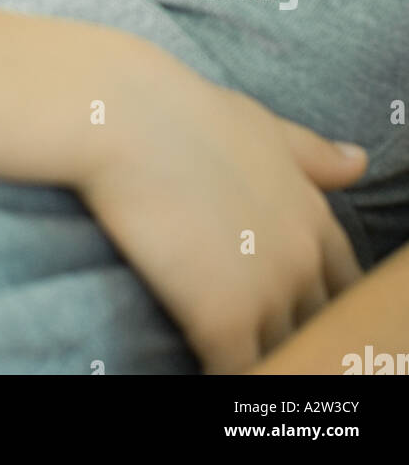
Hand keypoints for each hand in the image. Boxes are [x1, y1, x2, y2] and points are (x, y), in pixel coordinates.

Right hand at [73, 57, 366, 374]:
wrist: (126, 118)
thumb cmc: (184, 113)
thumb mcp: (262, 127)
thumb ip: (311, 155)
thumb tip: (359, 162)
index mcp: (314, 216)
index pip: (342, 286)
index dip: (314, 299)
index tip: (281, 303)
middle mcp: (302, 259)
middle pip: (312, 324)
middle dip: (285, 328)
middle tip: (241, 322)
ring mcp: (267, 292)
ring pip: (279, 353)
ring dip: (254, 353)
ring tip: (219, 344)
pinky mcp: (223, 320)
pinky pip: (237, 372)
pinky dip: (221, 372)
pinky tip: (198, 359)